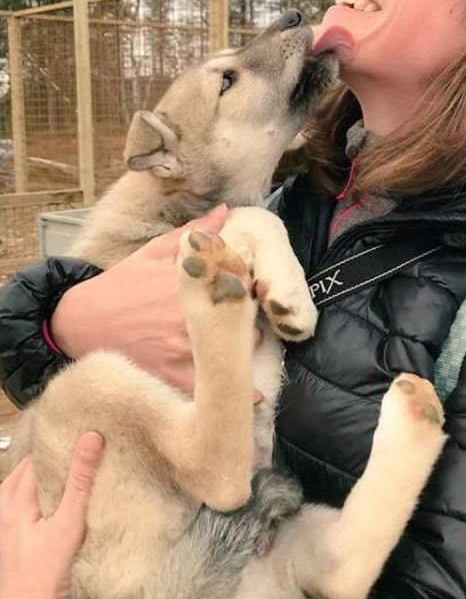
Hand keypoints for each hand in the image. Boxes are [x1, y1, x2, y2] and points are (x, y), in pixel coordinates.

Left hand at [0, 432, 104, 598]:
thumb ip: (80, 481)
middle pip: (25, 474)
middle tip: (76, 450)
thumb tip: (91, 439)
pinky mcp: (12, 546)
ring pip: (20, 492)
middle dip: (49, 461)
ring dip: (42, 481)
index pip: (33, 458)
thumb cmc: (45, 578)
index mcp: (14, 500)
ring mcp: (5, 530)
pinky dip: (36, 502)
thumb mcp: (68, 525)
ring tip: (67, 474)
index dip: (54, 444)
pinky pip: (20, 512)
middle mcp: (4, 512)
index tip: (76, 433)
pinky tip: (55, 507)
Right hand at [51, 205, 262, 400]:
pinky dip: (230, 386)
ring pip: (231, 349)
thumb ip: (193, 233)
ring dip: (240, 346)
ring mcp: (182, 346)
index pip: (240, 282)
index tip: (251, 289)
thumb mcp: (154, 252)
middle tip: (246, 317)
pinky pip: (209, 383)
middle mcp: (189, 315)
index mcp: (190, 283)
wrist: (81, 323)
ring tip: (238, 342)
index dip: (251, 287)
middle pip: (242, 318)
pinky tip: (246, 387)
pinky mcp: (172, 373)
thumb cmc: (119, 286)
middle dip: (248, 317)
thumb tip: (224, 210)